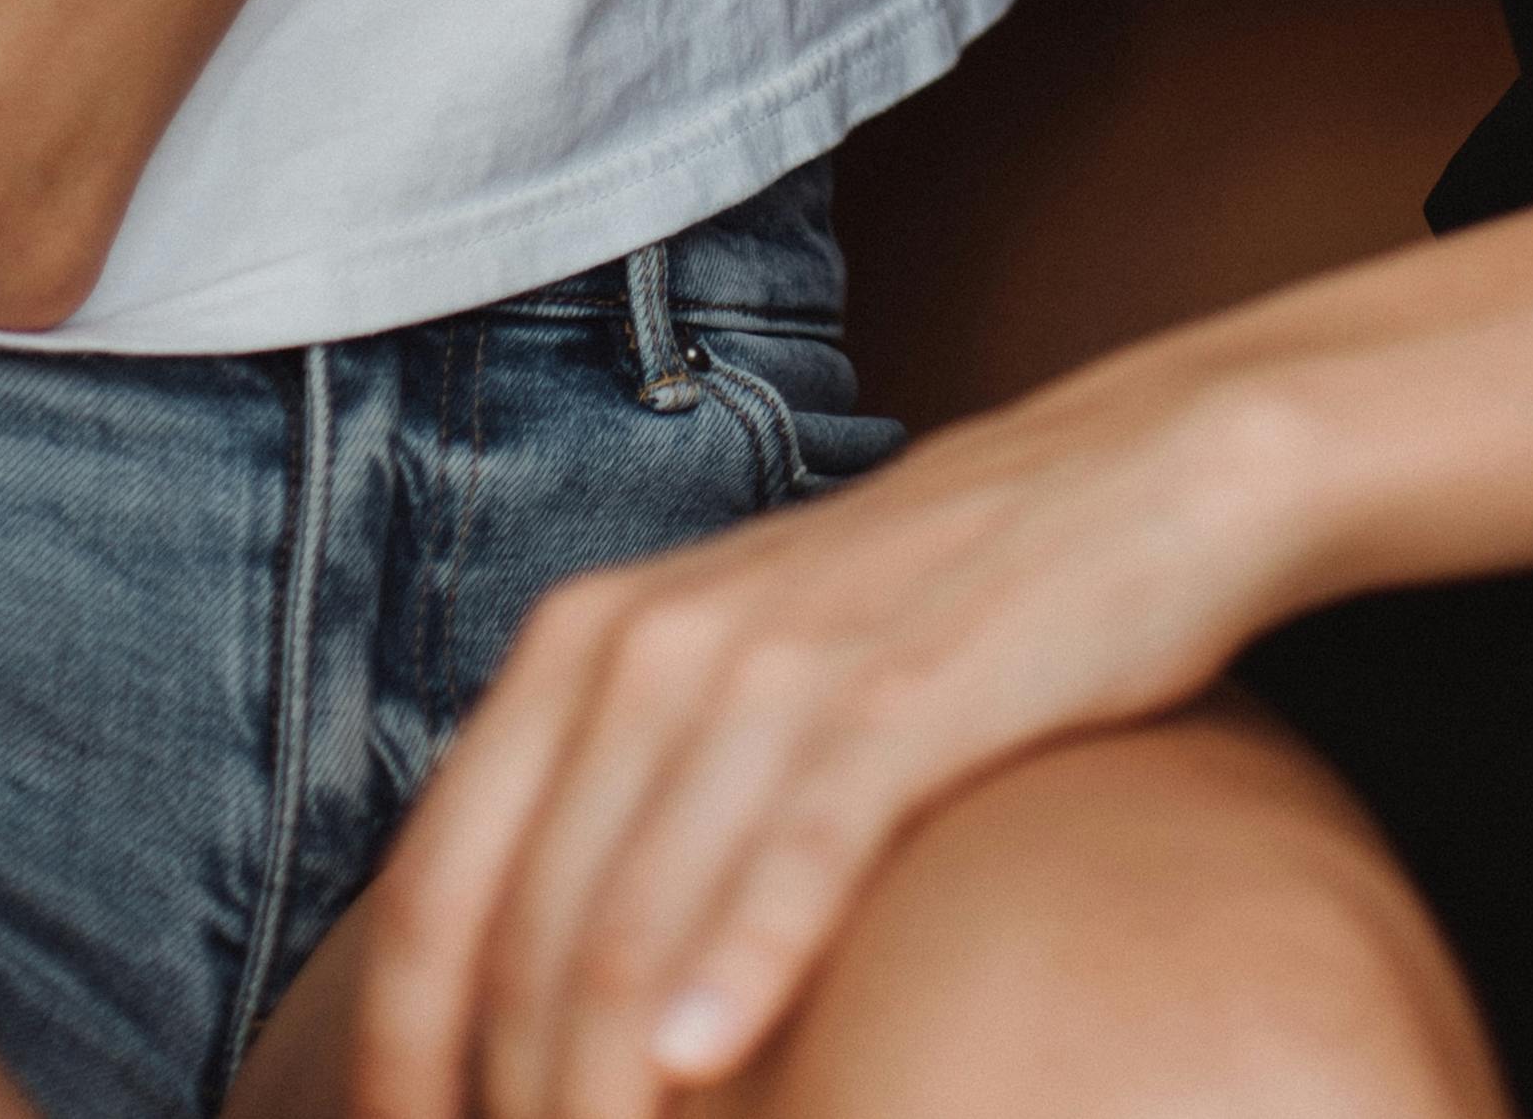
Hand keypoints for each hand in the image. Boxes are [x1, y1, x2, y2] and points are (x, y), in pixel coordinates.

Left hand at [352, 356, 1304, 1118]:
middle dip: (515, 1104)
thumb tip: (516, 995)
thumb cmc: (918, 611)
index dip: (400, 1059)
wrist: (1132, 476)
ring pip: (631, 926)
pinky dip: (740, 969)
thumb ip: (618, 800)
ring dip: (602, 1093)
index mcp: (582, 642)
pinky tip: (707, 1061)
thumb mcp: (727, 678)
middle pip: (525, 941)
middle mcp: (649, 644)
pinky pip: (796, 850)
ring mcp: (776, 664)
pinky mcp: (906, 691)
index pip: (434, 896)